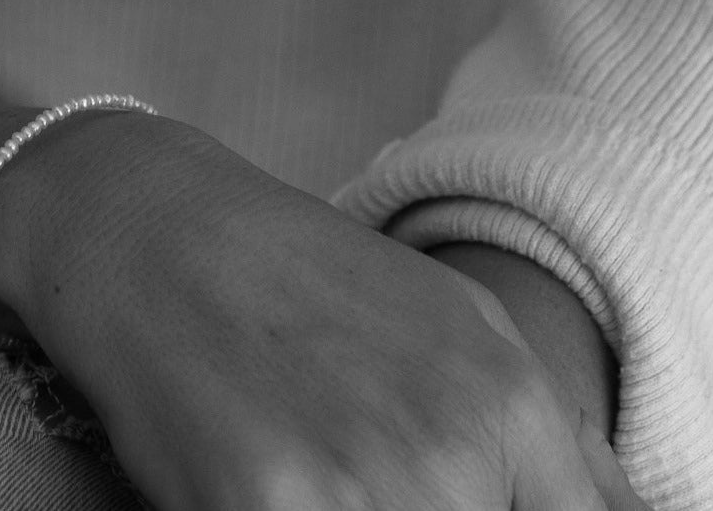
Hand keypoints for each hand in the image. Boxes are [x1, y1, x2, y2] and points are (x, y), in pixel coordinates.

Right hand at [0, 115, 651, 510]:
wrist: (156, 230)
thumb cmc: (307, 278)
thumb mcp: (459, 326)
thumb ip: (556, 442)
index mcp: (510, 405)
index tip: (483, 508)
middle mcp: (451, 457)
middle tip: (370, 478)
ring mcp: (357, 492)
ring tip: (322, 477)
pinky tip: (264, 487)